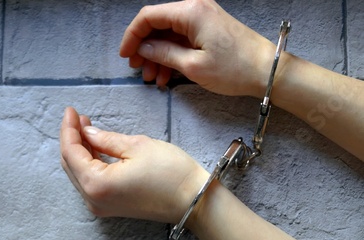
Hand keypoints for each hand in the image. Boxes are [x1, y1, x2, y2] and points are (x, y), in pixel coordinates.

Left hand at [60, 107, 208, 222]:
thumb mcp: (137, 146)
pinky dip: (90, 163)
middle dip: (72, 138)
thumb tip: (88, 132)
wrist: (193, 202)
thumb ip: (106, 139)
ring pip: (79, 174)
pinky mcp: (111, 206)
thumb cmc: (170, 173)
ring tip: (86, 127)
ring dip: (81, 150)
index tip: (71, 110)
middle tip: (78, 117)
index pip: (71, 153)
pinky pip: (91, 182)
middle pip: (71, 165)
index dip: (68, 129)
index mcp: (96, 184)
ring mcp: (101, 206)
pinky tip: (95, 146)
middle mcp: (93, 199)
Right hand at [119, 0, 273, 96]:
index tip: (125, 56)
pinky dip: (171, 56)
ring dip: (157, 56)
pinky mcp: (208, 29)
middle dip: (144, 48)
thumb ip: (163, 54)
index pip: (148, 16)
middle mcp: (194, 8)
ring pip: (168, 34)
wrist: (267, 71)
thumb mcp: (192, 66)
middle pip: (157, 24)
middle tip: (139, 70)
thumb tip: (143, 49)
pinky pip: (182, 39)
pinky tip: (166, 77)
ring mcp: (202, 18)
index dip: (132, 36)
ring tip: (153, 79)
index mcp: (190, 12)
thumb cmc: (233, 69)